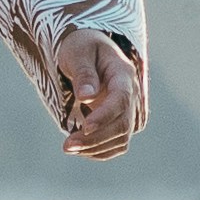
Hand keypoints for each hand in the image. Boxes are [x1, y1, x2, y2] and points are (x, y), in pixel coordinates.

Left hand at [53, 30, 143, 161]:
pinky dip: (98, 151)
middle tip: (67, 146)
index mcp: (124, 74)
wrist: (89, 54)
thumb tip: (86, 97)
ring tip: (68, 147)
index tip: (85, 127)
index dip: (105, 116)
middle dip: (95, 139)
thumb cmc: (81, 48)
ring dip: (95, 148)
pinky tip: (78, 148)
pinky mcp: (121, 124)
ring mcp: (130, 111)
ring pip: (121, 139)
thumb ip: (83, 73)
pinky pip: (115, 145)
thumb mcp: (78, 52)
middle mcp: (132, 94)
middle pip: (122, 125)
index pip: (121, 99)